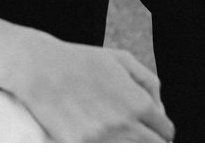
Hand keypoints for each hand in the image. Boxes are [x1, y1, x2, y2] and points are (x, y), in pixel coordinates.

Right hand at [10, 34, 173, 141]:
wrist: (39, 67)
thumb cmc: (81, 61)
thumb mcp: (121, 59)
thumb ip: (149, 84)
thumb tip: (160, 111)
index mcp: (137, 103)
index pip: (165, 132)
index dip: (160, 129)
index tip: (150, 127)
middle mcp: (123, 124)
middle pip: (153, 147)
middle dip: (149, 141)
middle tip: (136, 132)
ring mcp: (101, 138)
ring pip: (130, 151)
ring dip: (127, 143)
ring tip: (112, 128)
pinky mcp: (80, 144)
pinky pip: (103, 151)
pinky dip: (103, 144)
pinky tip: (95, 131)